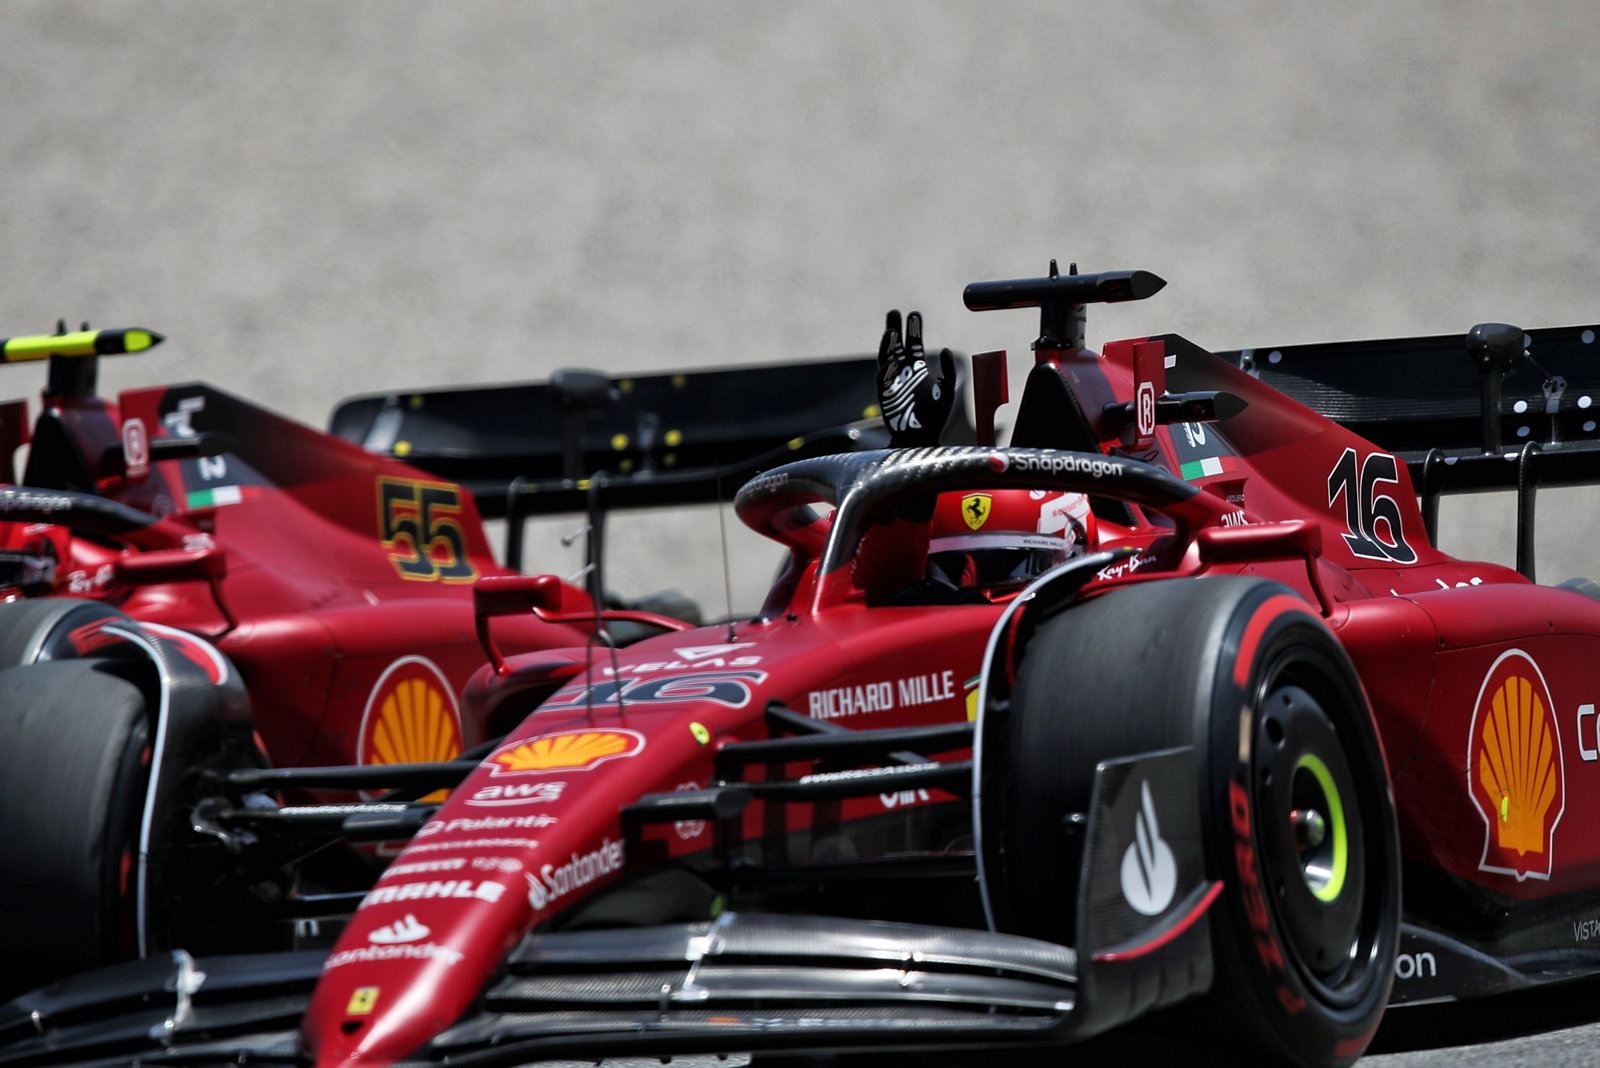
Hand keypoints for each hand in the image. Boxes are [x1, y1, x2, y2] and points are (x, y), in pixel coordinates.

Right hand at [876, 309, 954, 447]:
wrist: (921, 438)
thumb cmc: (935, 418)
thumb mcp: (947, 392)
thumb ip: (948, 371)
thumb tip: (947, 350)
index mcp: (918, 369)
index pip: (914, 344)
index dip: (914, 329)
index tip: (914, 314)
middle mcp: (903, 372)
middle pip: (896, 345)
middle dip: (895, 328)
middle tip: (894, 312)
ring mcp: (892, 382)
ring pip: (886, 358)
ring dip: (887, 344)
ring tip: (892, 330)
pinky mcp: (884, 395)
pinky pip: (883, 379)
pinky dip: (886, 369)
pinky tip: (891, 361)